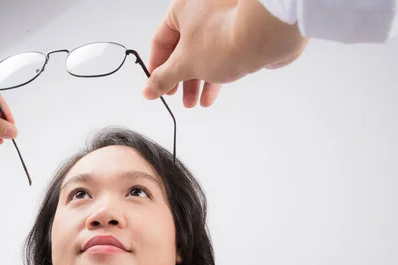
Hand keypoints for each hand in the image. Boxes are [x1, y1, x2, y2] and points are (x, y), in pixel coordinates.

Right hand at [143, 0, 308, 107]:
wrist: (267, 33)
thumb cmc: (225, 37)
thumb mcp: (184, 65)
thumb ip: (163, 79)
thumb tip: (149, 90)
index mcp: (182, 7)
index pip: (160, 41)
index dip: (157, 69)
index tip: (156, 88)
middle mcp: (202, 9)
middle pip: (182, 49)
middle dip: (180, 79)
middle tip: (178, 98)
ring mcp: (223, 19)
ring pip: (203, 53)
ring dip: (197, 81)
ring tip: (196, 102)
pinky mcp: (241, 31)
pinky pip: (221, 54)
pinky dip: (215, 74)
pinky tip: (212, 93)